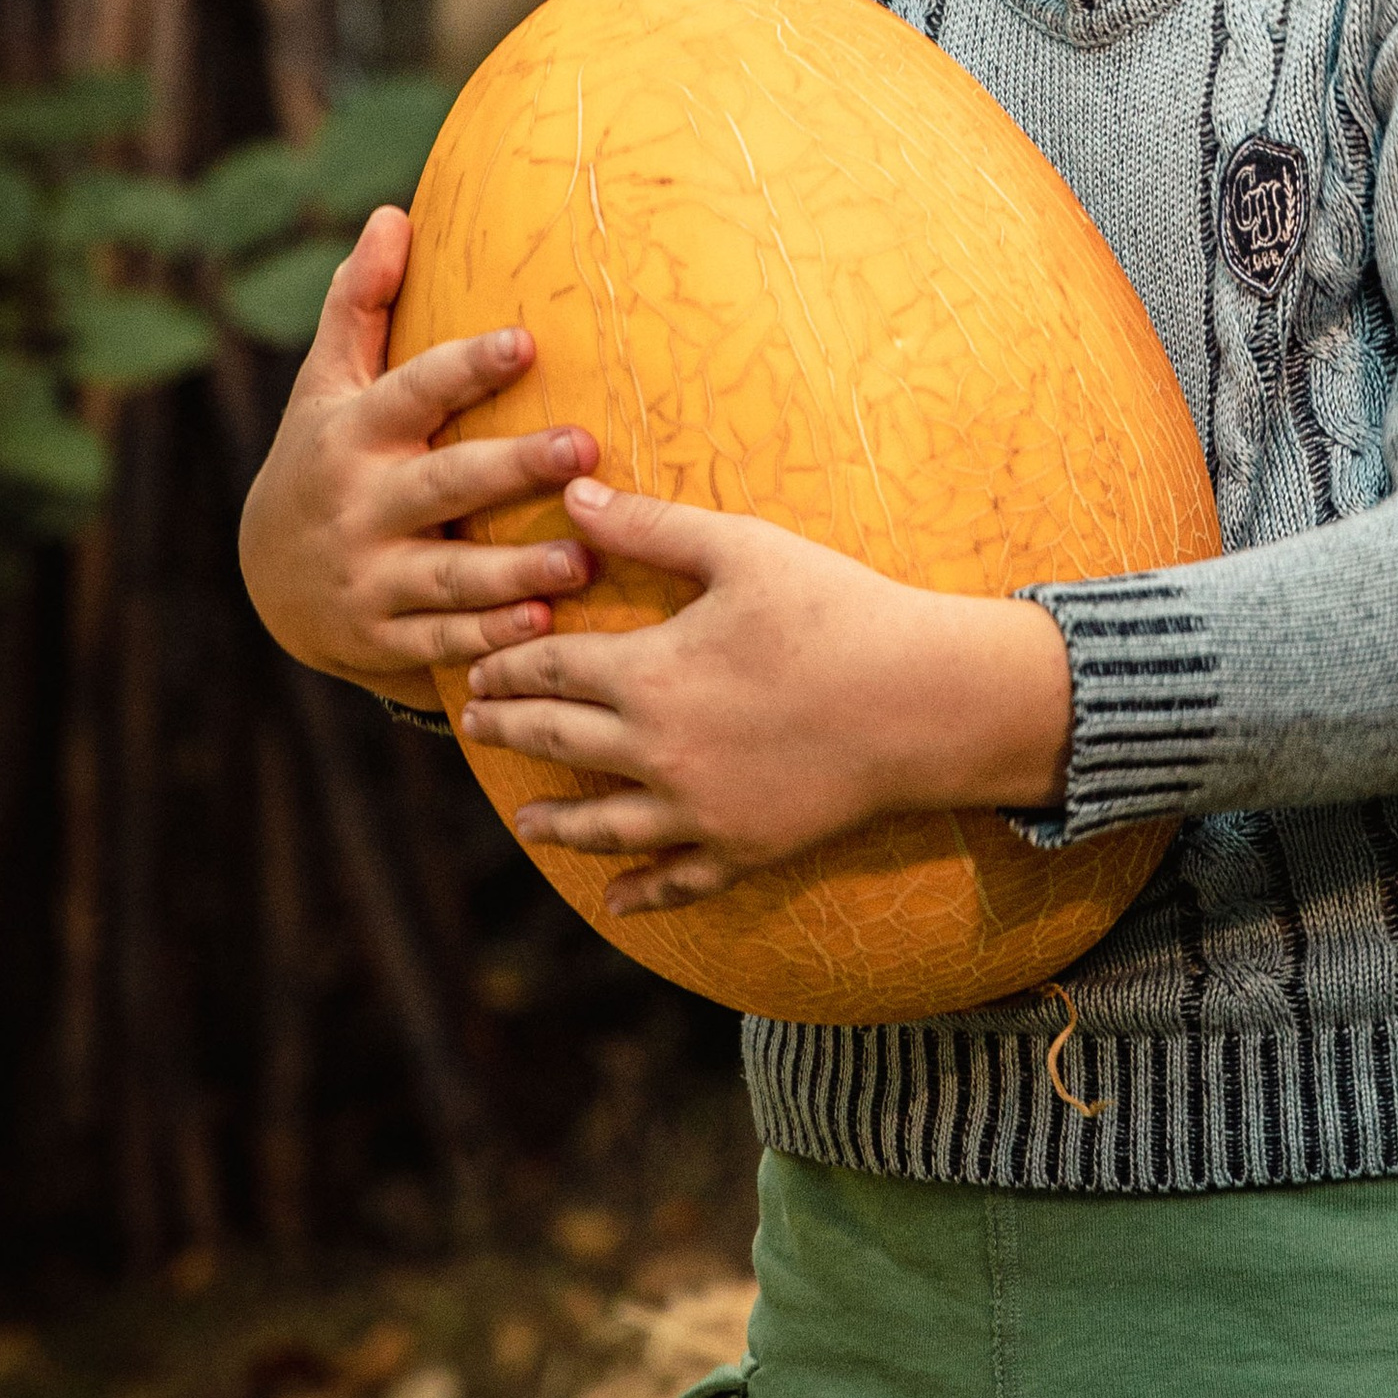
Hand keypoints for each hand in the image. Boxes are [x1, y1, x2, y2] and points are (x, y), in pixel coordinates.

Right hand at [237, 207, 596, 702]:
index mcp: (356, 432)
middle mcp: (361, 503)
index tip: (527, 341)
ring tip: (584, 557)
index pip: (414, 391)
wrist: (269, 579)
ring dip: (517, 570)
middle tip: (585, 447)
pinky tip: (547, 628)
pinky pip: (444, 641)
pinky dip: (491, 639)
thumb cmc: (325, 455)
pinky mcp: (384, 636)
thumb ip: (362, 302)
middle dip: (513, 468)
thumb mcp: (328, 382)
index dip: (467, 367)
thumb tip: (393, 213)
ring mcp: (371, 576)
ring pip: (451, 575)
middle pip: (444, 484)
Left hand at [459, 477, 1073, 916]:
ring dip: (555, 822)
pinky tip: (615, 901)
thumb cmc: (837, 610)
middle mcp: (658, 752)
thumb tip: (572, 497)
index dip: (508, 664)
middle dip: (510, 729)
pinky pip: (676, 880)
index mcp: (649, 674)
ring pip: (603, 825)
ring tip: (526, 822)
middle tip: (475, 725)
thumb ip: (651, 526)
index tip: (477, 664)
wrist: (923, 699)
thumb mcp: (743, 548)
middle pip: (559, 741)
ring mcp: (698, 810)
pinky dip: (640, 893)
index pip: (551, 668)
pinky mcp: (743, 848)